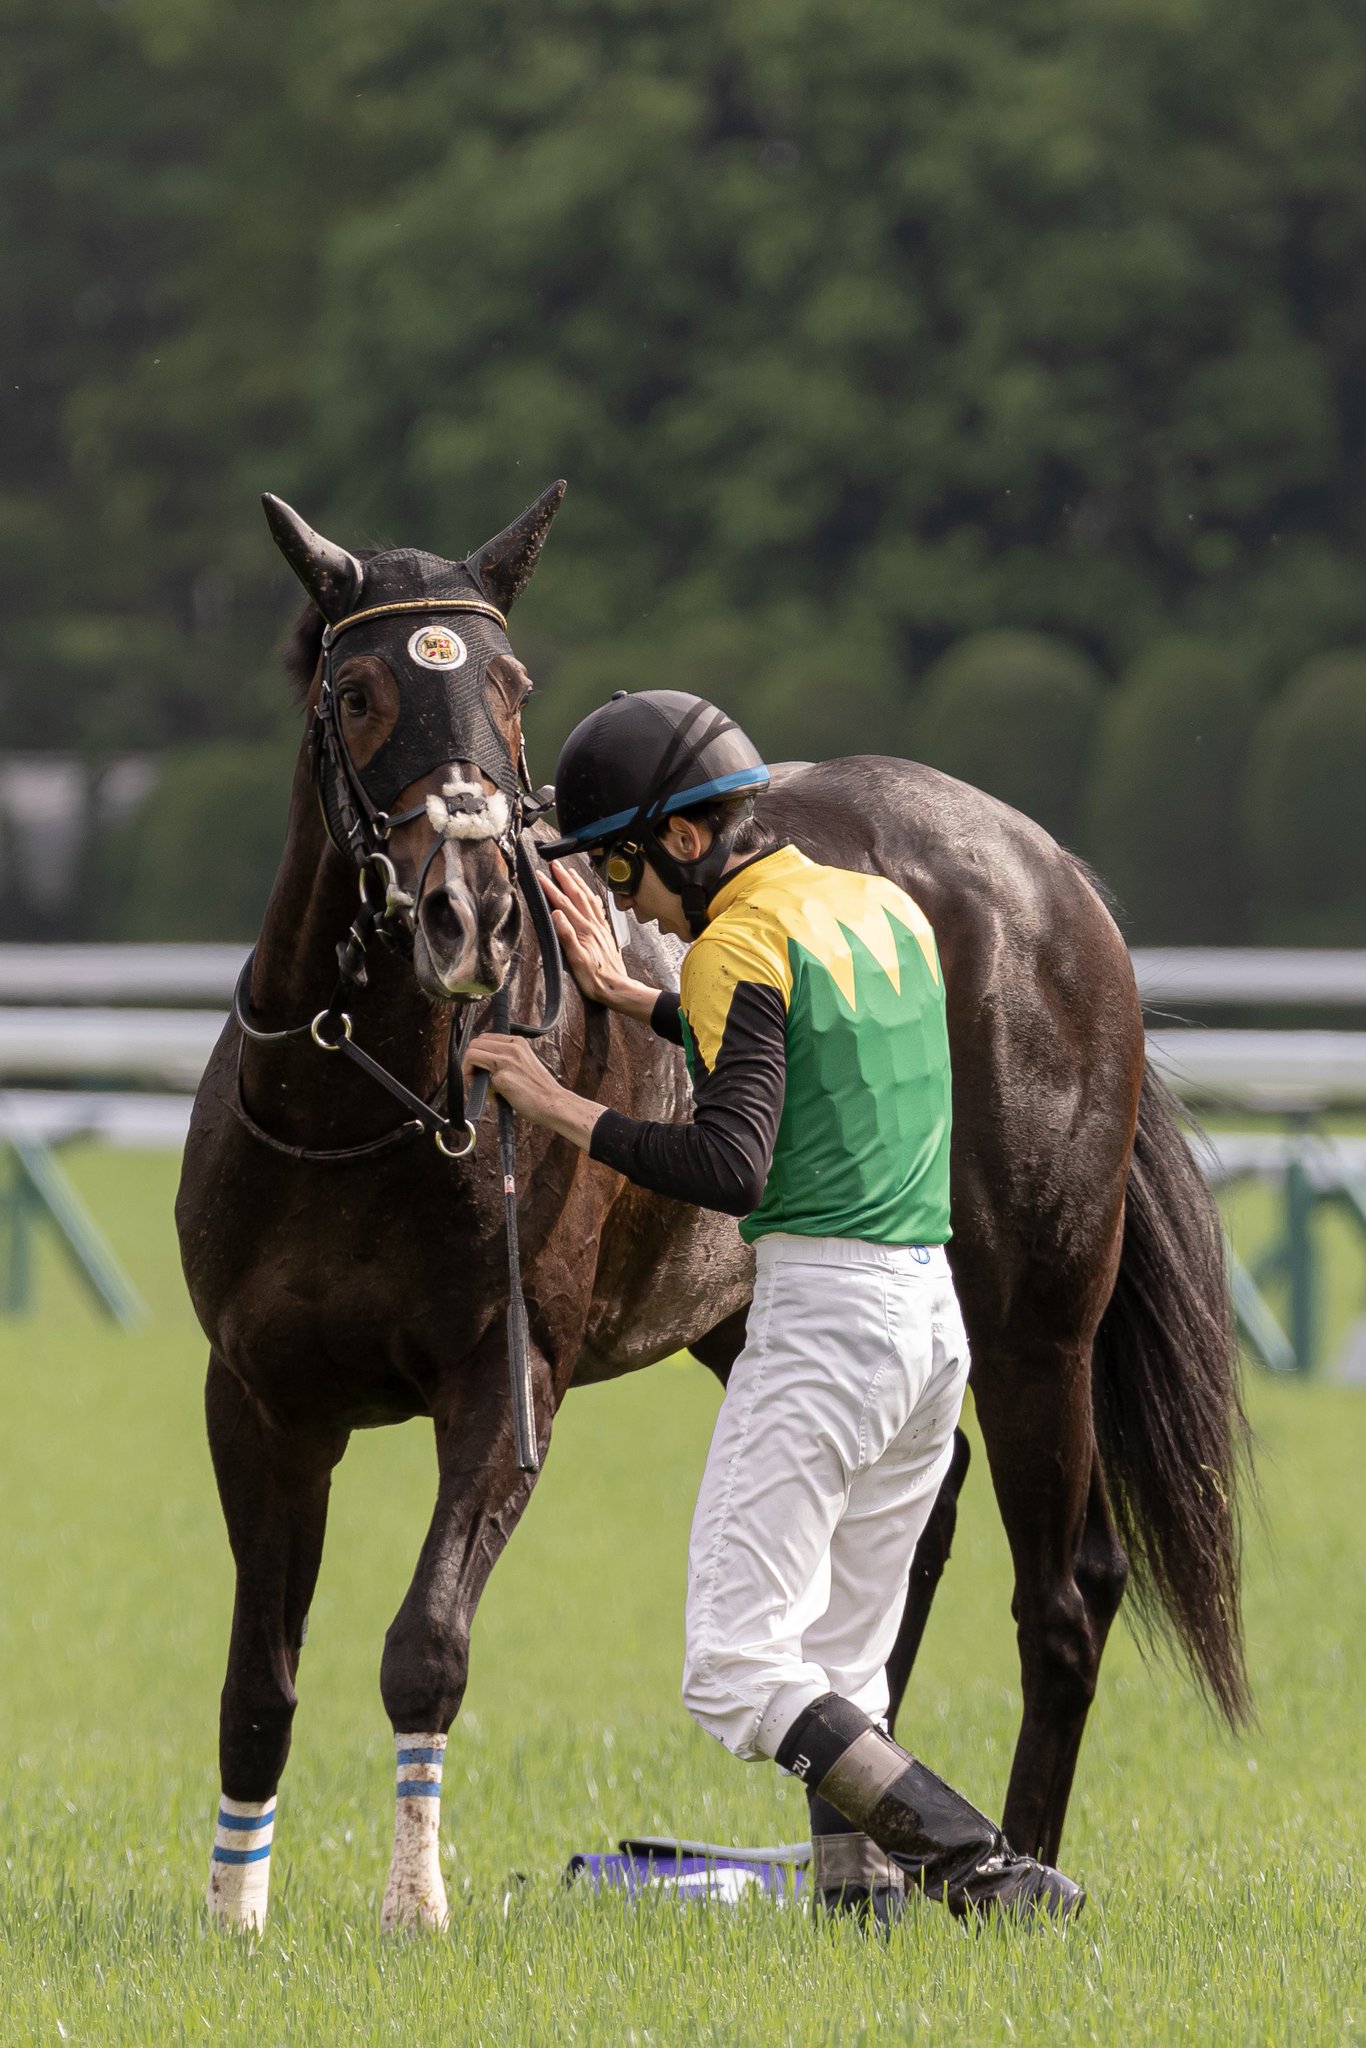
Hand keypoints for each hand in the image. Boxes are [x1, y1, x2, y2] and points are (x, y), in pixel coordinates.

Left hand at [467, 1032, 604, 1150]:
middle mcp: (512, 1048)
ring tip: (480, 1085)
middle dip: (469, 1061)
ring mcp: (506, 1062)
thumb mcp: (525, 1062)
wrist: (554, 1103)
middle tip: (475, 1077)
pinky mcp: (502, 1078)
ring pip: (471, 1054)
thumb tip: (483, 1064)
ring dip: (469, 1070)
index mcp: (517, 1043)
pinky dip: (482, 1089)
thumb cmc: (540, 1089)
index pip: (484, 1038)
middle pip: (475, 1043)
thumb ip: (506, 1058)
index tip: (479, 1066)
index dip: (477, 1053)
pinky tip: (494, 1096)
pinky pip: (479, 1079)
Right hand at [540, 860, 627, 1004]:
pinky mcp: (606, 933)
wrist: (618, 988)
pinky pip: (599, 909)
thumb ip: (566, 936)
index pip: (563, 903)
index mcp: (583, 930)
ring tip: (571, 872)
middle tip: (554, 864)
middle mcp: (593, 925)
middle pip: (577, 895)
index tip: (540, 875)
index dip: (550, 888)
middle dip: (564, 878)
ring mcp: (601, 928)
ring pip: (589, 899)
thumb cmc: (595, 979)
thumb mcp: (576, 961)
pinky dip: (592, 898)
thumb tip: (556, 914)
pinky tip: (591, 895)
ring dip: (578, 883)